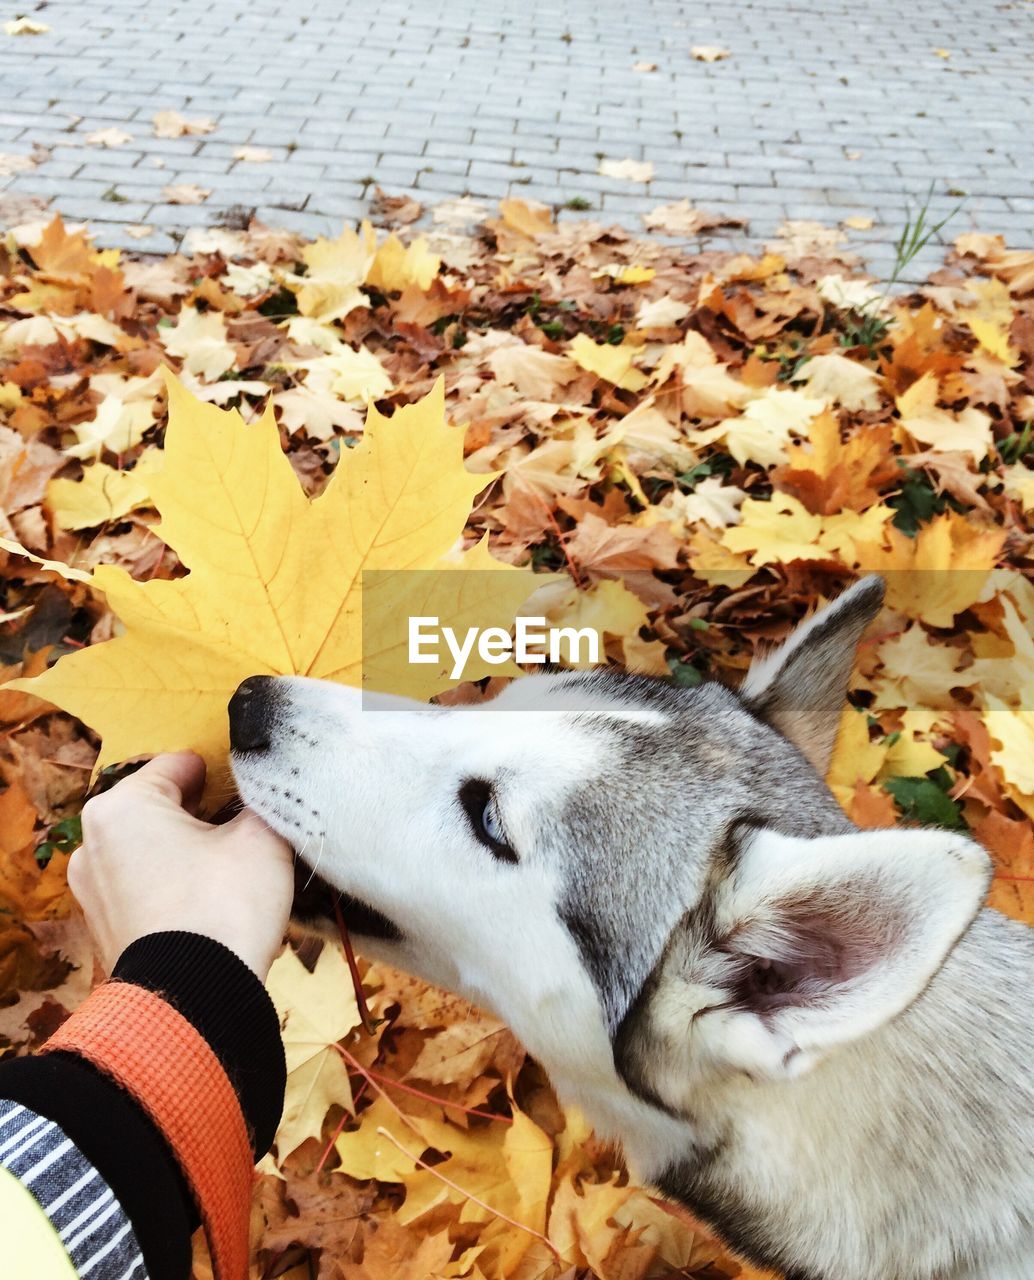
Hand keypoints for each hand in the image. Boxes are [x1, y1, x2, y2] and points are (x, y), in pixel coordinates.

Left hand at [69, 752, 293, 978]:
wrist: (196, 1000)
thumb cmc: (224, 905)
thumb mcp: (261, 838)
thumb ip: (262, 801)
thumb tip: (264, 795)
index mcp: (122, 806)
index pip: (180, 765)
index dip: (222, 776)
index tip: (251, 797)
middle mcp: (92, 841)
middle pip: (161, 806)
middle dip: (202, 816)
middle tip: (244, 835)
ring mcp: (91, 887)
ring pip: (151, 848)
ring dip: (187, 851)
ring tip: (229, 874)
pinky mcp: (101, 925)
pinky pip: (143, 886)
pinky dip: (172, 886)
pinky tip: (206, 904)